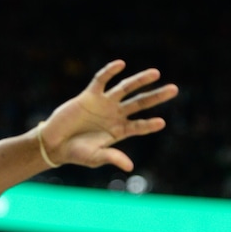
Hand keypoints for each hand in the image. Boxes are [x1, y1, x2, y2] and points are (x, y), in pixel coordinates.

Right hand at [39, 59, 178, 171]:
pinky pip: (102, 79)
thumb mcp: (96, 158)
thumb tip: (130, 167)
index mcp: (118, 131)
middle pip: (140, 103)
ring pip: (126, 88)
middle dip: (157, 96)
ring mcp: (104, 103)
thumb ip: (113, 158)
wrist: (55, 143)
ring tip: (156, 73)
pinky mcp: (90, 95)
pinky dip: (110, 72)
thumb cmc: (76, 153)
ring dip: (141, 80)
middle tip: (175, 90)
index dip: (150, 125)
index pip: (139, 126)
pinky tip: (121, 64)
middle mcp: (114, 115)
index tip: (162, 122)